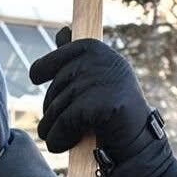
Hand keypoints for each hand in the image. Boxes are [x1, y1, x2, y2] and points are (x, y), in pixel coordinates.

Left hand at [30, 27, 154, 162]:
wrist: (137, 144)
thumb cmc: (112, 112)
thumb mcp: (96, 78)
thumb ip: (76, 56)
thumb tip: (63, 31)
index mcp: (96, 49)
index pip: (54, 59)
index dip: (43, 71)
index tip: (39, 80)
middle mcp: (101, 60)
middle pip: (54, 88)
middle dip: (52, 111)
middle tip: (64, 124)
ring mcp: (102, 80)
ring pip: (56, 108)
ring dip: (54, 128)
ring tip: (64, 137)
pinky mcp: (102, 103)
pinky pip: (64, 123)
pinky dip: (59, 138)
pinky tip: (64, 145)